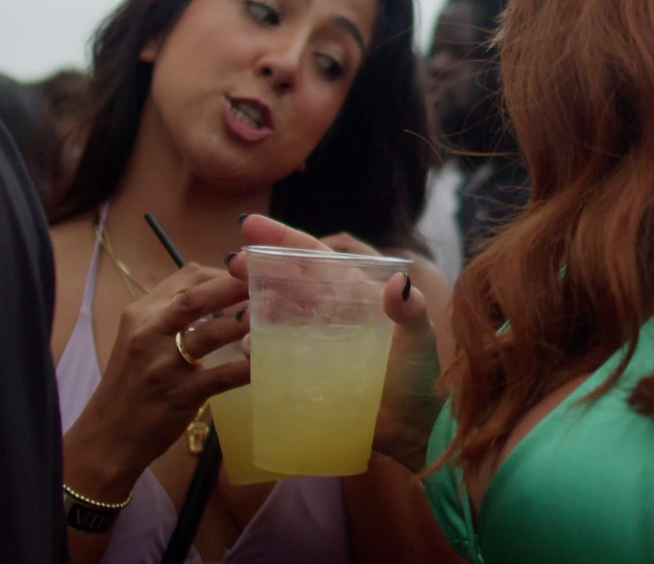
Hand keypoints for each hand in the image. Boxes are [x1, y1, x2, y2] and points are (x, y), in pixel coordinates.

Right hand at [73, 264, 250, 476]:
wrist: (107, 437)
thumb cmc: (130, 385)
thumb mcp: (141, 339)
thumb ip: (172, 315)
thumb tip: (221, 292)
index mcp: (141, 314)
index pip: (186, 278)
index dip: (224, 273)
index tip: (249, 277)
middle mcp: (149, 333)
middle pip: (197, 297)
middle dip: (236, 286)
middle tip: (269, 285)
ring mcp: (164, 364)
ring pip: (212, 332)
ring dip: (246, 322)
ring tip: (274, 316)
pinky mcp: (180, 394)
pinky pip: (222, 375)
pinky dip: (248, 366)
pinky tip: (269, 361)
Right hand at [234, 216, 444, 471]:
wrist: (414, 429)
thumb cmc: (421, 379)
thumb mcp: (419, 341)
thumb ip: (411, 311)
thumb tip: (399, 282)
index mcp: (357, 295)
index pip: (316, 259)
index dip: (284, 239)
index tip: (251, 225)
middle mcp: (333, 313)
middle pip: (289, 282)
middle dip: (260, 268)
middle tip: (232, 264)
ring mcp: (318, 342)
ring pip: (278, 313)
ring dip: (255, 305)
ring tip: (237, 306)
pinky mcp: (308, 372)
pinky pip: (275, 352)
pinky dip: (258, 345)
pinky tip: (247, 345)